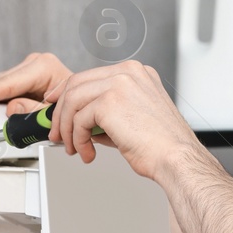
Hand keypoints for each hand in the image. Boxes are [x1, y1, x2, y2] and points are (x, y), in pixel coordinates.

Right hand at [0, 52, 73, 114]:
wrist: (85, 102)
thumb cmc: (76, 107)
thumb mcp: (56, 114)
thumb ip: (34, 112)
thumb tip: (12, 108)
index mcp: (44, 68)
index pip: (7, 84)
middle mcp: (35, 64)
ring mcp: (28, 68)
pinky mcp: (23, 76)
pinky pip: (1, 87)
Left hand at [44, 61, 203, 180]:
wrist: (176, 159)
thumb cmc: (161, 146)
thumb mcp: (132, 119)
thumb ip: (106, 113)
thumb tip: (79, 121)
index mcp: (137, 73)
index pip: (91, 76)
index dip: (67, 92)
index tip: (56, 106)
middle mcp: (128, 72)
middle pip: (76, 83)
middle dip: (60, 111)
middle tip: (57, 133)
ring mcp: (119, 83)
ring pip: (72, 100)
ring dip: (67, 128)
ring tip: (74, 147)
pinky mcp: (110, 102)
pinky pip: (79, 119)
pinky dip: (77, 138)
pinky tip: (87, 152)